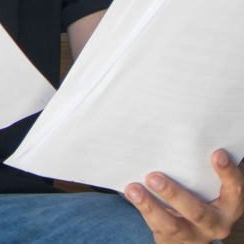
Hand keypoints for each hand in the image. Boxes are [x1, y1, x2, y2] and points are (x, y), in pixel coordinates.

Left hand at [125, 149, 243, 242]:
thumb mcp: (204, 184)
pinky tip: (131, 193)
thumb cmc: (196, 195)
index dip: (228, 173)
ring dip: (151, 206)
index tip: (217, 153)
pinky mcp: (172, 239)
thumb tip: (176, 131)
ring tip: (133, 189)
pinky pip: (156, 226)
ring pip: (172, 224)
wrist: (187, 231)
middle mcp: (215, 223)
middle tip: (154, 177)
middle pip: (198, 212)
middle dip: (175, 195)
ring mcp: (193, 234)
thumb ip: (198, 166)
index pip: (235, 190)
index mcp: (229, 204)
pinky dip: (142, 209)